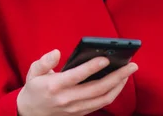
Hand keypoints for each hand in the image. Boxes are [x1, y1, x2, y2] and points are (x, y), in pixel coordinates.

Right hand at [16, 49, 137, 115]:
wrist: (31, 113)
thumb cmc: (34, 89)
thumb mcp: (33, 72)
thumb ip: (44, 61)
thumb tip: (57, 52)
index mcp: (55, 86)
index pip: (77, 76)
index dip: (92, 67)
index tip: (105, 58)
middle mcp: (68, 99)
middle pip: (97, 88)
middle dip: (117, 76)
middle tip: (131, 65)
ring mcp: (76, 108)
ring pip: (103, 98)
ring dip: (119, 85)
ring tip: (128, 72)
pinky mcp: (81, 113)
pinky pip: (101, 104)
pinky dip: (113, 93)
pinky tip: (118, 82)